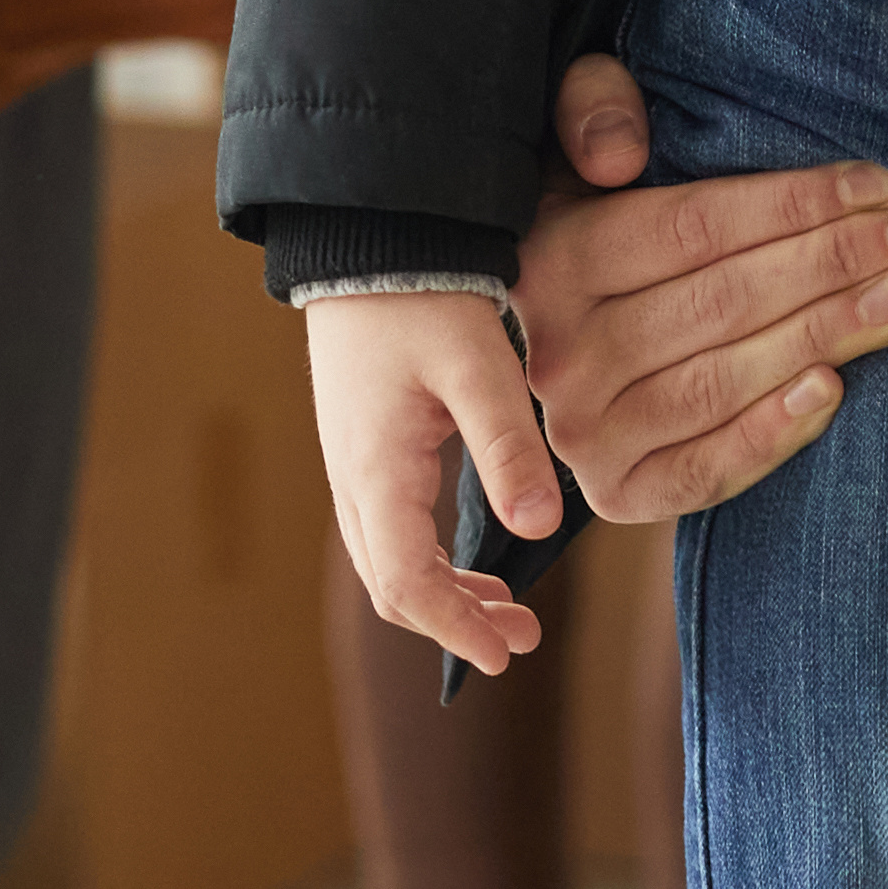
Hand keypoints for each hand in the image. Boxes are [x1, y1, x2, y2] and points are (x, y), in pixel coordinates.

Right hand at [311, 286, 568, 673]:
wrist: (368, 232)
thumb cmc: (423, 292)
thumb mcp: (476, 366)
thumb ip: (507, 446)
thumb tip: (537, 531)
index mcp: (376, 470)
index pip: (406, 583)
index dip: (456, 629)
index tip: (507, 656)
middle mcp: (351, 476)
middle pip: (390, 584)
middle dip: (453, 623)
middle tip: (521, 642)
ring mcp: (350, 460)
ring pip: (386, 558)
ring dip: (442, 595)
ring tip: (507, 610)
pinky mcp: (362, 441)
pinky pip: (386, 526)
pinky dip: (428, 559)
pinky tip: (473, 555)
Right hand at [512, 56, 887, 523]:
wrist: (546, 355)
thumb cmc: (590, 229)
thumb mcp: (573, 152)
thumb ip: (591, 110)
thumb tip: (621, 156)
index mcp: (551, 263)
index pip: (691, 229)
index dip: (793, 203)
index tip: (883, 185)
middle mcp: (558, 355)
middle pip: (722, 302)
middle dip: (836, 261)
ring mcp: (583, 434)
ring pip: (722, 382)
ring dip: (826, 335)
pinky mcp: (617, 495)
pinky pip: (705, 470)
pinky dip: (771, 433)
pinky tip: (835, 388)